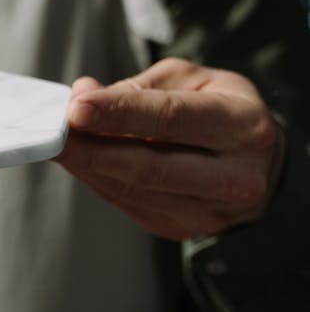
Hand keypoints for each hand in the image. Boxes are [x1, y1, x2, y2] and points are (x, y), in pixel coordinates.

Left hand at [59, 57, 284, 240]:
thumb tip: (83, 94)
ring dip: (87, 168)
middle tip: (54, 133)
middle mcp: (235, 176)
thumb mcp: (193, 82)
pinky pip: (128, 204)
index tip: (76, 108)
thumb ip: (139, 90)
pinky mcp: (183, 229)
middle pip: (150, 167)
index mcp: (244, 126)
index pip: (172, 119)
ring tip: (57, 144)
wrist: (258, 165)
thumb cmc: (222, 112)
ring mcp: (210, 211)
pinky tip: (80, 163)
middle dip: (93, 149)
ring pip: (135, 191)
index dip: (119, 114)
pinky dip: (99, 181)